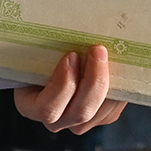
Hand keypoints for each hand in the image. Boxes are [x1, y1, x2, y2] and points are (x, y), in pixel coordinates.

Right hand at [13, 44, 127, 134]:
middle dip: (93, 81)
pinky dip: (119, 88)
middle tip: (97, 50)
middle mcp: (55, 120)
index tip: (71, 55)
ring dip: (109, 83)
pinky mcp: (100, 117)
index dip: (62, 85)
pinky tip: (118, 66)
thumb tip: (66, 28)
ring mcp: (78, 122)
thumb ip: (46, 48)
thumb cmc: (40, 52)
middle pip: (80, 113)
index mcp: (30, 105)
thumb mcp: (36, 50)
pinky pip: (113, 109)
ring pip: (100, 113)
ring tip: (109, 55)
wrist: (52, 58)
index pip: (47, 108)